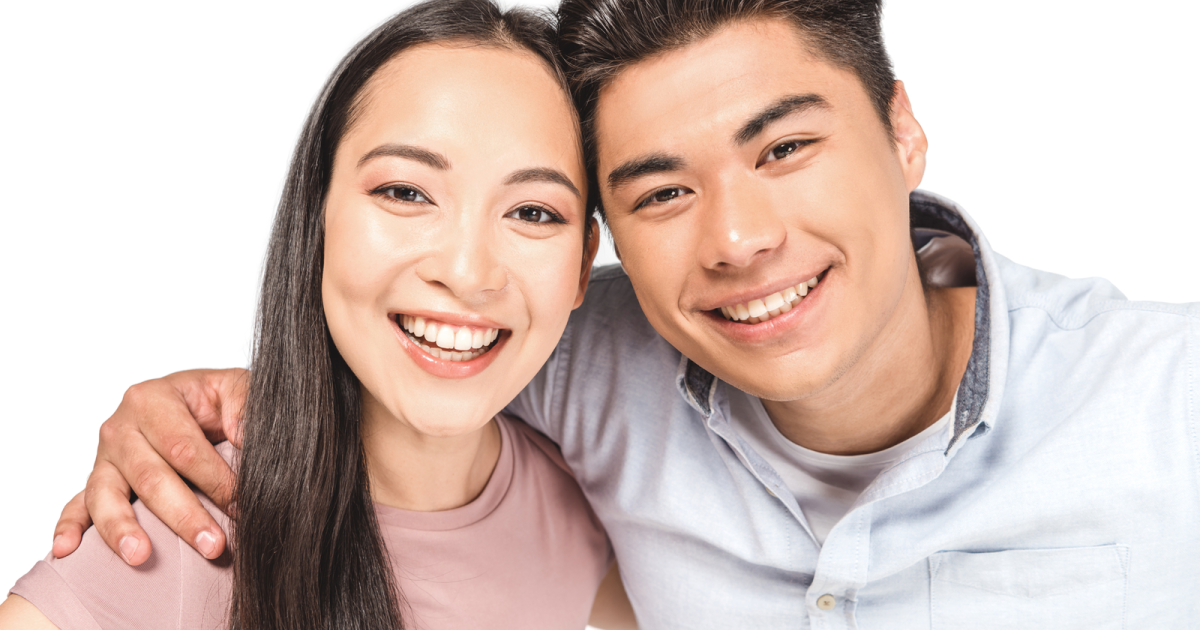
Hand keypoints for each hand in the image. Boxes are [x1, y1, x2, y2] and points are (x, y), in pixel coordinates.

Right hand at [52, 368, 248, 563]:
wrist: (200, 403)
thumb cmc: (219, 400)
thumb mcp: (238, 390)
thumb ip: (246, 408)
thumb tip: (244, 438)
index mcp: (153, 398)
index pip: (183, 448)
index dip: (215, 479)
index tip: (241, 505)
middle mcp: (121, 427)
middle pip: (150, 477)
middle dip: (185, 515)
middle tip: (214, 545)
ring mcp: (105, 457)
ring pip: (106, 496)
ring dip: (124, 529)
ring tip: (142, 556)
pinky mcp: (98, 481)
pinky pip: (78, 505)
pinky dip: (70, 528)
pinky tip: (67, 550)